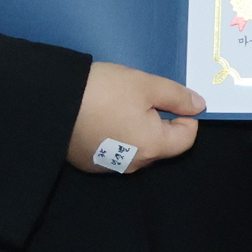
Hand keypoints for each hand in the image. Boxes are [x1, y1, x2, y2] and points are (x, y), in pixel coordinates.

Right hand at [68, 59, 204, 173]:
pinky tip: (102, 116)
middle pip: (161, 144)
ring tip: (118, 104)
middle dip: (158, 121)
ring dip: (136, 128)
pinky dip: (115, 135)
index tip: (169, 97)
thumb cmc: (105, 91)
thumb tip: (199, 106)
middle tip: (141, 96)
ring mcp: (109, 167)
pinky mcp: (89, 163)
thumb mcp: (146, 85)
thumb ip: (177, 96)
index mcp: (152, 147)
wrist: (52, 101)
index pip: (187, 138)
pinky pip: (115, 150)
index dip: (185, 115)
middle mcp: (133, 165)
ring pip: (137, 147)